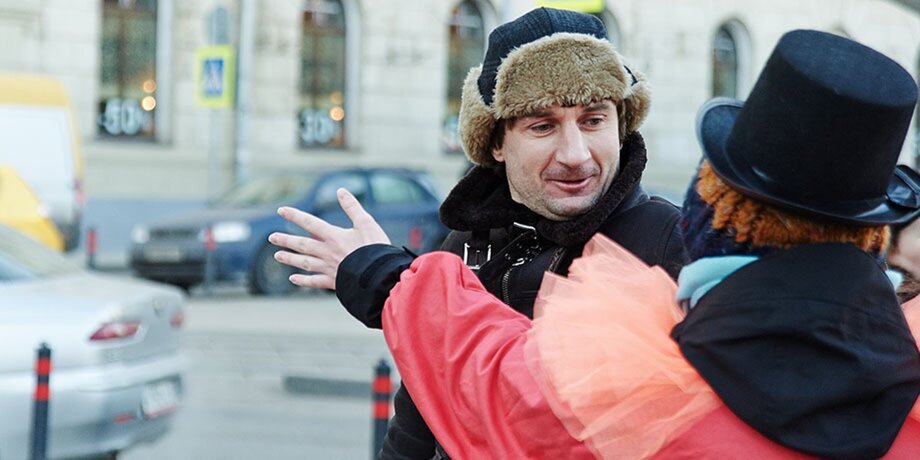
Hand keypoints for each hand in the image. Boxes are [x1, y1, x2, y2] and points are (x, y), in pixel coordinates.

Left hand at [269, 188, 389, 289]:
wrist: (379, 275)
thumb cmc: (375, 248)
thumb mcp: (366, 223)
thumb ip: (352, 207)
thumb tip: (340, 191)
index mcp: (334, 236)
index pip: (310, 223)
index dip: (295, 216)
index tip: (281, 211)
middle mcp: (327, 252)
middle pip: (303, 244)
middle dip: (286, 240)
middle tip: (272, 237)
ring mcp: (329, 268)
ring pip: (305, 262)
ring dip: (290, 259)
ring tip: (277, 256)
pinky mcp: (334, 282)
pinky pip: (315, 281)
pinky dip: (303, 280)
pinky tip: (293, 279)